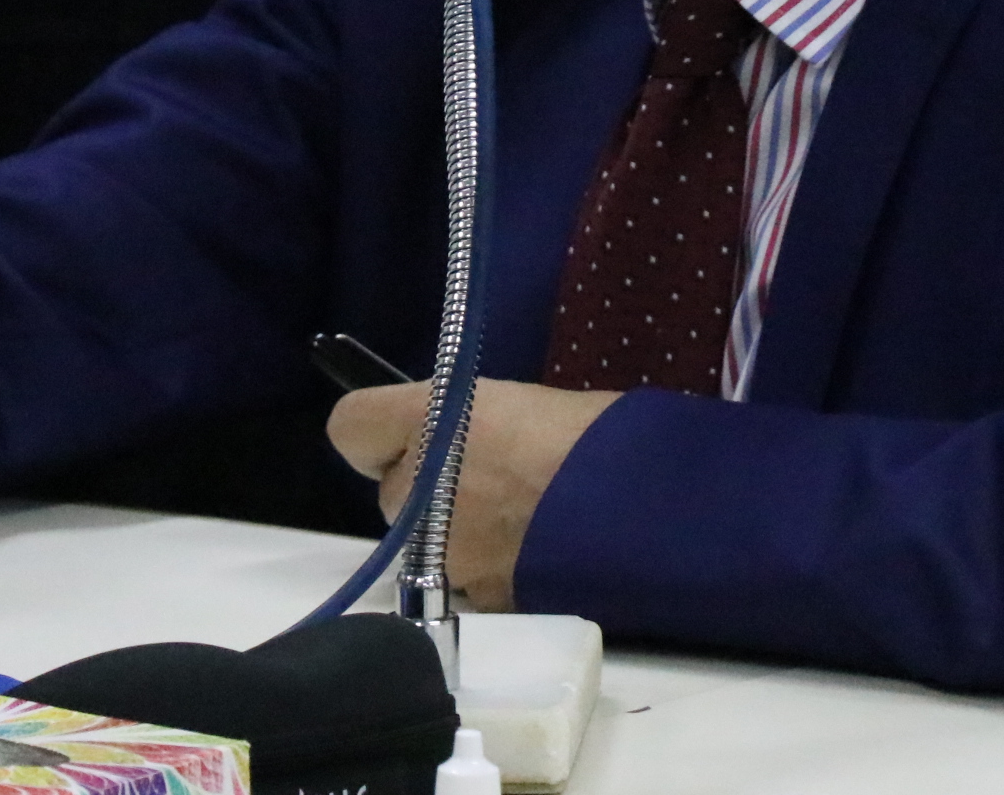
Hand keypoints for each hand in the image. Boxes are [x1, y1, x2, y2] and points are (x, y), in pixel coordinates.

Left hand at [328, 378, 620, 610]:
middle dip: (429, 491)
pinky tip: (534, 552)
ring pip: (424, 546)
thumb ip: (462, 420)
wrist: (653, 508)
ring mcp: (444, 552)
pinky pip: (462, 584)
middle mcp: (422, 488)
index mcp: (431, 421)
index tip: (411, 436)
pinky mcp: (476, 600)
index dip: (379, 434)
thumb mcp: (515, 403)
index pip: (351, 426)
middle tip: (493, 476)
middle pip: (392, 493)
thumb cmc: (595, 435)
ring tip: (525, 517)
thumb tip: (448, 434)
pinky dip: (488, 573)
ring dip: (455, 536)